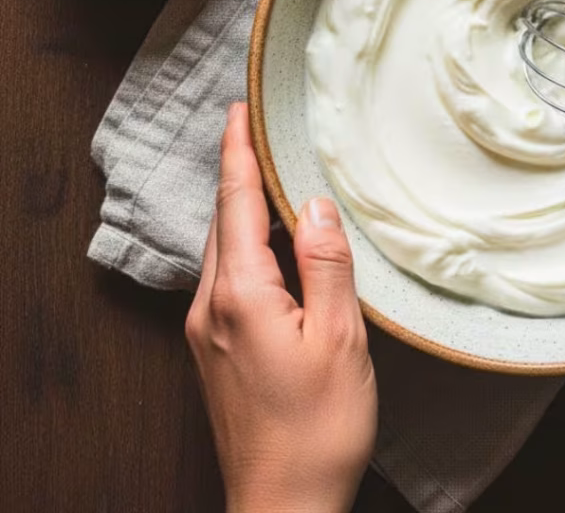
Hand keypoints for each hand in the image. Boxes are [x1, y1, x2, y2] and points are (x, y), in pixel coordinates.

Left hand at [186, 103, 376, 512]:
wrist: (283, 506)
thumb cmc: (318, 428)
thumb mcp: (339, 339)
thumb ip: (327, 265)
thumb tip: (317, 205)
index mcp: (240, 296)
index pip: (236, 203)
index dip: (238, 152)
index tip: (239, 110)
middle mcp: (210, 307)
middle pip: (224, 221)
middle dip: (238, 172)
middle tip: (258, 130)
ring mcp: (205, 332)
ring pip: (223, 249)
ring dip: (242, 207)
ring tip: (268, 176)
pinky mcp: (213, 351)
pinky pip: (226, 277)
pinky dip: (245, 244)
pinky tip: (270, 245)